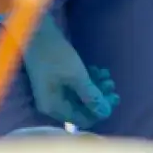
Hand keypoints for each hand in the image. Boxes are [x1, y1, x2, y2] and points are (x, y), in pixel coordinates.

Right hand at [7, 15, 119, 129]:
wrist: (38, 33)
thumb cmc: (56, 56)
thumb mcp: (77, 76)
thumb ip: (91, 96)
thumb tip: (105, 113)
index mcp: (54, 106)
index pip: (81, 119)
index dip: (99, 111)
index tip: (114, 99)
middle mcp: (52, 103)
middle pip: (81, 107)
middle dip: (99, 96)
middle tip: (113, 85)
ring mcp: (54, 91)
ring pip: (80, 95)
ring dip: (95, 86)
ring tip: (107, 75)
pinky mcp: (57, 80)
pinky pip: (75, 85)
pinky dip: (88, 79)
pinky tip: (99, 70)